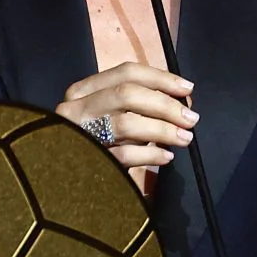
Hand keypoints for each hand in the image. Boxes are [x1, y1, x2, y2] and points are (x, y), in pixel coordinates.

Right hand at [56, 62, 197, 173]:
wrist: (65, 183)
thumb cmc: (96, 144)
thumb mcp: (112, 117)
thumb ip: (139, 104)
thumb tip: (182, 100)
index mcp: (82, 91)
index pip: (125, 72)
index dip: (160, 78)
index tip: (187, 89)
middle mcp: (75, 108)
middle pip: (127, 94)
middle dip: (165, 105)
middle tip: (191, 118)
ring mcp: (78, 134)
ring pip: (126, 123)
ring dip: (163, 130)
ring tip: (185, 138)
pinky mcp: (86, 160)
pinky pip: (124, 154)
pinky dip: (150, 155)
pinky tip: (166, 157)